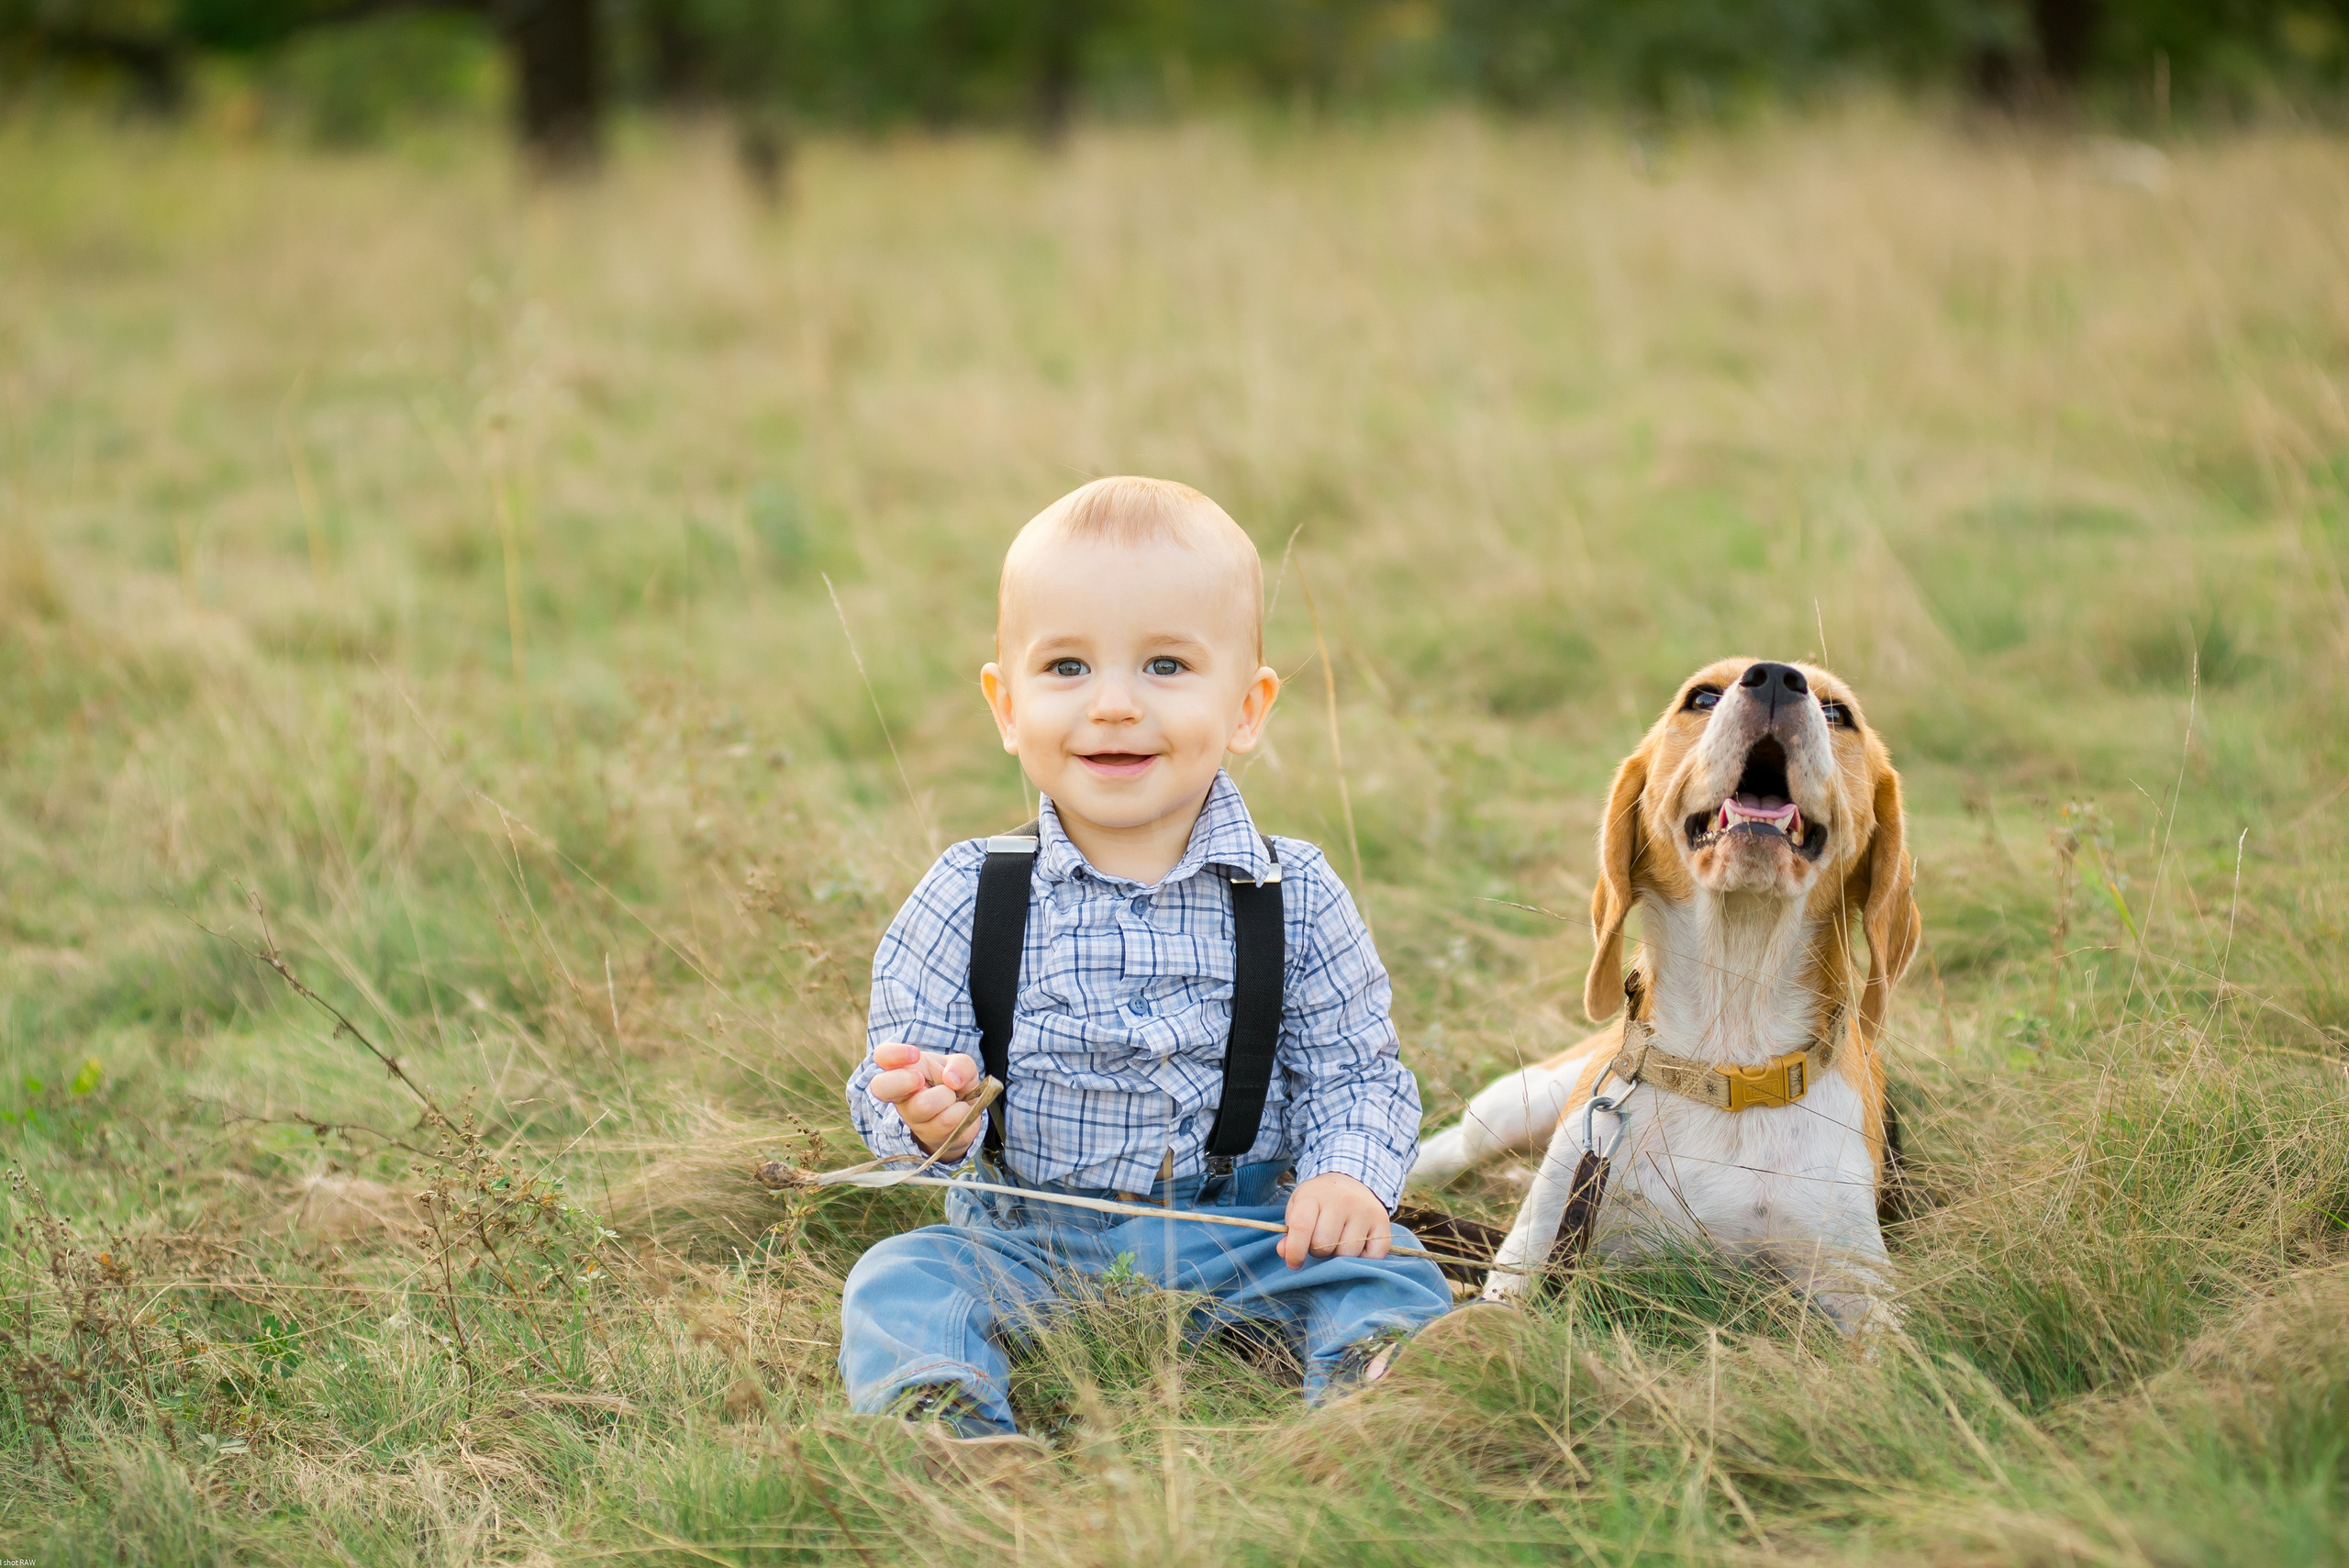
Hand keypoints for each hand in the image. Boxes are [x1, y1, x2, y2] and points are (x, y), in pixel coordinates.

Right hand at [866, 1042, 983, 1155]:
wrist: (967, 1115)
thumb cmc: (955, 1083)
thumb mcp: (962, 1066)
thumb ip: (960, 1065)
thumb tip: (951, 1079)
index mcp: (904, 1069)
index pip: (882, 1055)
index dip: (893, 1053)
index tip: (915, 1054)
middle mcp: (901, 1095)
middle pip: (880, 1087)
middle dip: (904, 1080)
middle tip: (920, 1079)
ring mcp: (911, 1117)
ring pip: (924, 1104)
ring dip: (948, 1097)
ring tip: (953, 1097)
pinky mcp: (927, 1135)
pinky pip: (947, 1121)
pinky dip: (962, 1112)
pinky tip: (960, 1111)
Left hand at [1278, 1172, 1390, 1268]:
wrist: (1352, 1180)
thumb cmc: (1320, 1200)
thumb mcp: (1299, 1207)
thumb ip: (1290, 1232)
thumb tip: (1285, 1253)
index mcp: (1315, 1195)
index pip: (1302, 1227)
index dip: (1295, 1251)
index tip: (1294, 1262)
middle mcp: (1342, 1200)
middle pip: (1325, 1244)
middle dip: (1318, 1251)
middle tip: (1320, 1242)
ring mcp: (1365, 1210)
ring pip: (1348, 1253)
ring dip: (1340, 1256)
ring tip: (1338, 1242)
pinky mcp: (1383, 1222)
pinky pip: (1373, 1256)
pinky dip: (1363, 1259)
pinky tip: (1357, 1245)